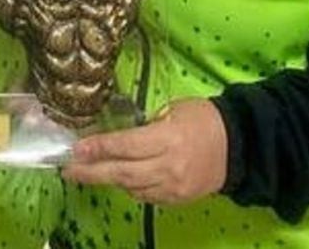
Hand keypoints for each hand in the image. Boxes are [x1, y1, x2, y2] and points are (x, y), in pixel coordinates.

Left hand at [61, 98, 227, 204]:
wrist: (239, 146)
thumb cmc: (205, 118)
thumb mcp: (175, 108)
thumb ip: (148, 123)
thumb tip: (122, 134)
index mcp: (168, 138)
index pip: (126, 145)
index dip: (99, 148)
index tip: (76, 149)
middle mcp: (168, 166)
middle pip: (123, 173)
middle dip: (92, 172)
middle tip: (68, 170)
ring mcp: (173, 187)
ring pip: (132, 188)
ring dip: (108, 179)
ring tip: (87, 172)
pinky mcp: (177, 199)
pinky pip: (146, 196)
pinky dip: (130, 187)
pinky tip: (119, 177)